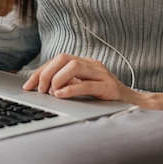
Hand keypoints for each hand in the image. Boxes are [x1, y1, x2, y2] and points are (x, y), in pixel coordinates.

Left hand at [22, 54, 136, 101]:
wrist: (134, 105)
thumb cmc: (105, 98)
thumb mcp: (82, 88)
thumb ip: (66, 84)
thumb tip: (42, 88)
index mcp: (84, 63)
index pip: (57, 60)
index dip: (40, 72)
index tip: (28, 85)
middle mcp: (92, 64)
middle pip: (63, 58)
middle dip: (46, 73)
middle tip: (40, 90)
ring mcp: (102, 74)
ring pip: (74, 66)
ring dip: (57, 79)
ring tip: (51, 93)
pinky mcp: (109, 87)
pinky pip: (87, 84)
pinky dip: (71, 89)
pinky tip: (61, 96)